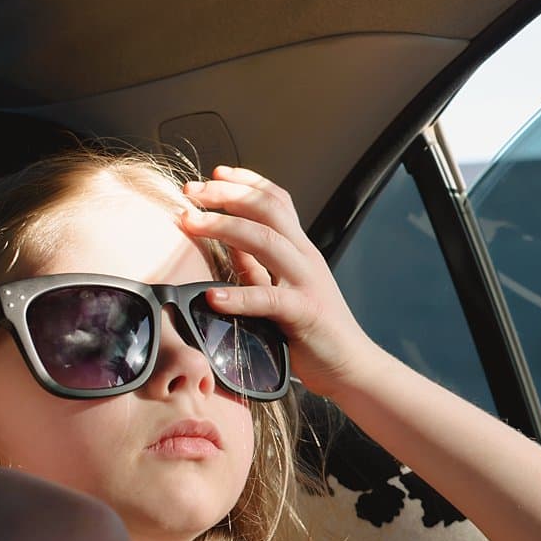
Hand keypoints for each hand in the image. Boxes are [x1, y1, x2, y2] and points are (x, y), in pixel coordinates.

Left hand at [178, 166, 382, 398]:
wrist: (349, 366)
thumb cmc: (312, 331)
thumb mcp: (281, 289)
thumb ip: (256, 266)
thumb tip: (226, 245)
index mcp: (300, 249)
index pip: (276, 199)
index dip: (245, 181)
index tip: (213, 174)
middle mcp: (305, 257)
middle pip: (267, 209)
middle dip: (225, 195)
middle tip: (190, 192)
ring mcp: (306, 282)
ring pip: (266, 240)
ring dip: (223, 226)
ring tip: (190, 223)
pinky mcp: (304, 312)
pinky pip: (269, 298)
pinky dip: (239, 296)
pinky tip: (213, 296)